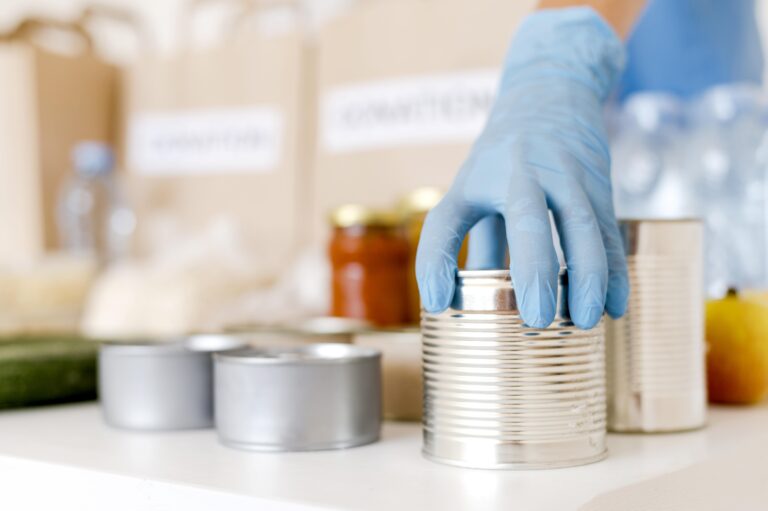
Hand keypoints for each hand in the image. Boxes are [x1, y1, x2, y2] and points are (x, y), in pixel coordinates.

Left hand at [416, 7, 628, 328]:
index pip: (446, 221)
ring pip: (581, 225)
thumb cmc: (502, 155)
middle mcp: (519, 173)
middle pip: (526, 218)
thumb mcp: (475, 188)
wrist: (552, 91)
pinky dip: (614, 270)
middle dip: (534, 269)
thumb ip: (474, 243)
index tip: (437, 304)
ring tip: (584, 321)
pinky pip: (609, 231)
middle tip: (536, 318)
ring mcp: (564, 175)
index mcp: (476, 178)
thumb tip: (463, 303)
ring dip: (586, 276)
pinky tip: (616, 306)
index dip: (436, 262)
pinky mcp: (597, 185)